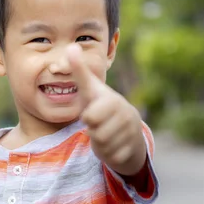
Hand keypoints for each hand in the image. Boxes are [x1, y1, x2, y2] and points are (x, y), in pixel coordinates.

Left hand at [67, 44, 145, 174]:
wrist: (128, 129)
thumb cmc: (103, 106)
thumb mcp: (91, 89)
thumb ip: (80, 71)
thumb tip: (71, 47)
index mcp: (114, 101)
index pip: (91, 117)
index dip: (88, 117)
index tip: (94, 112)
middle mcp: (126, 116)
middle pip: (97, 134)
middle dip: (94, 132)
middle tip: (99, 125)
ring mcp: (131, 134)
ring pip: (104, 146)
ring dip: (100, 143)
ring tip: (105, 133)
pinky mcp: (133, 150)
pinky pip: (111, 157)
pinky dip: (108, 154)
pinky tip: (113, 145)